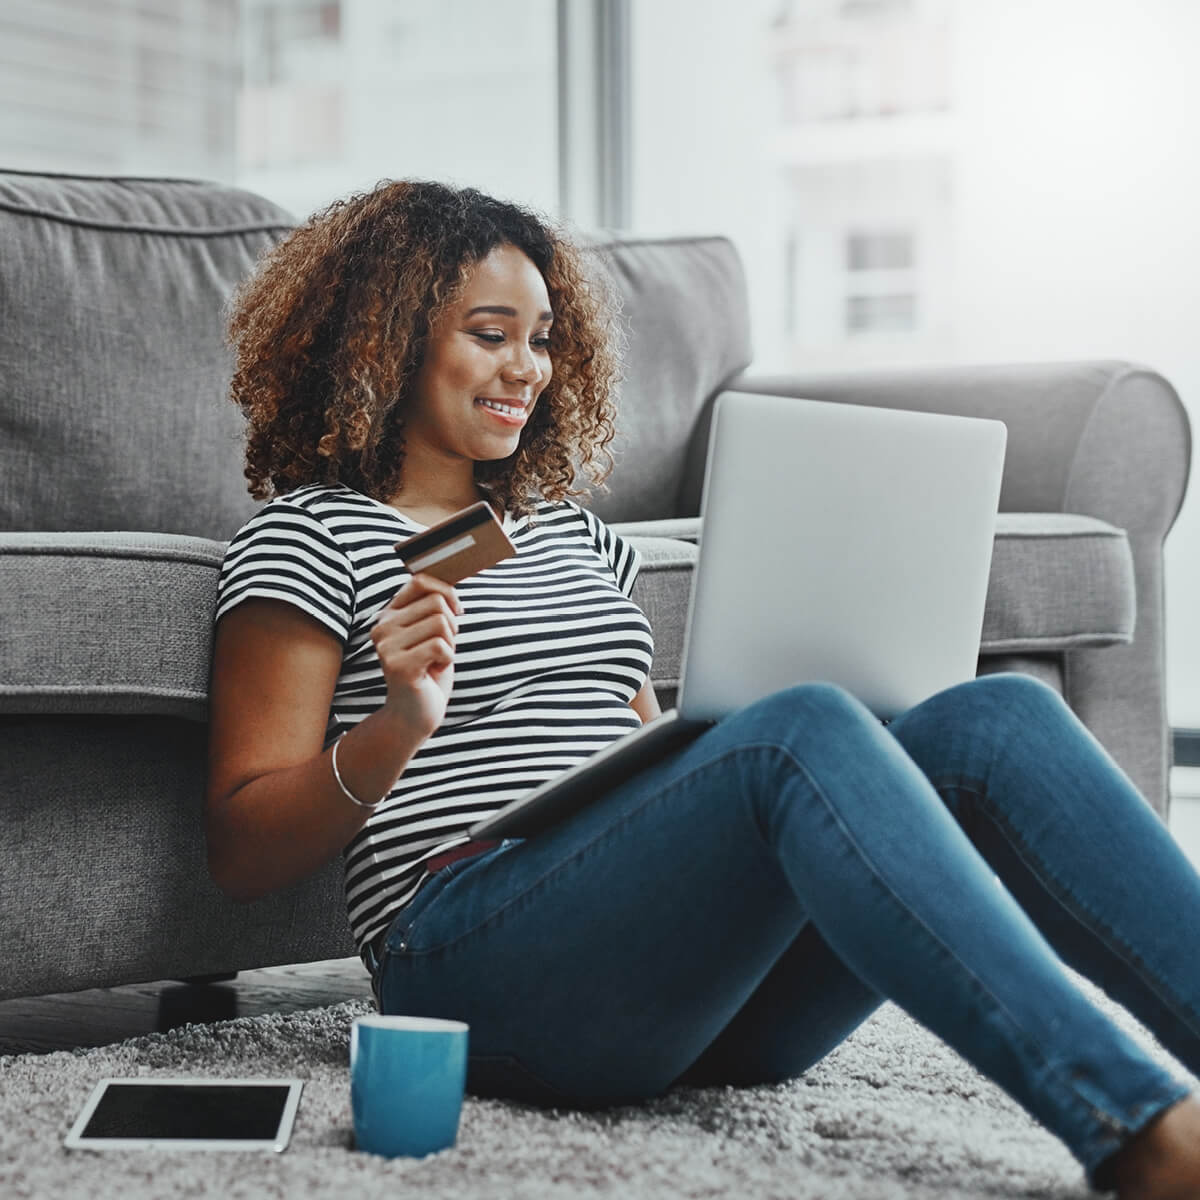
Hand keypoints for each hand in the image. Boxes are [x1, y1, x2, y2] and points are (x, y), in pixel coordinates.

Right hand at [370, 573, 462, 738]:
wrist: (414, 715)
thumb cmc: (428, 671)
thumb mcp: (430, 633)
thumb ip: (435, 607)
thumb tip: (455, 575)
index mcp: (389, 614)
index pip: (420, 581)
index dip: (447, 591)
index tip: (457, 611)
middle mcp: (382, 626)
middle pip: (437, 602)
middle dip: (452, 625)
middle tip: (442, 648)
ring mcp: (387, 646)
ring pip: (441, 623)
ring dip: (449, 644)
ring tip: (435, 660)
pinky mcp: (398, 665)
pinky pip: (441, 646)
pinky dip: (447, 659)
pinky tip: (433, 671)